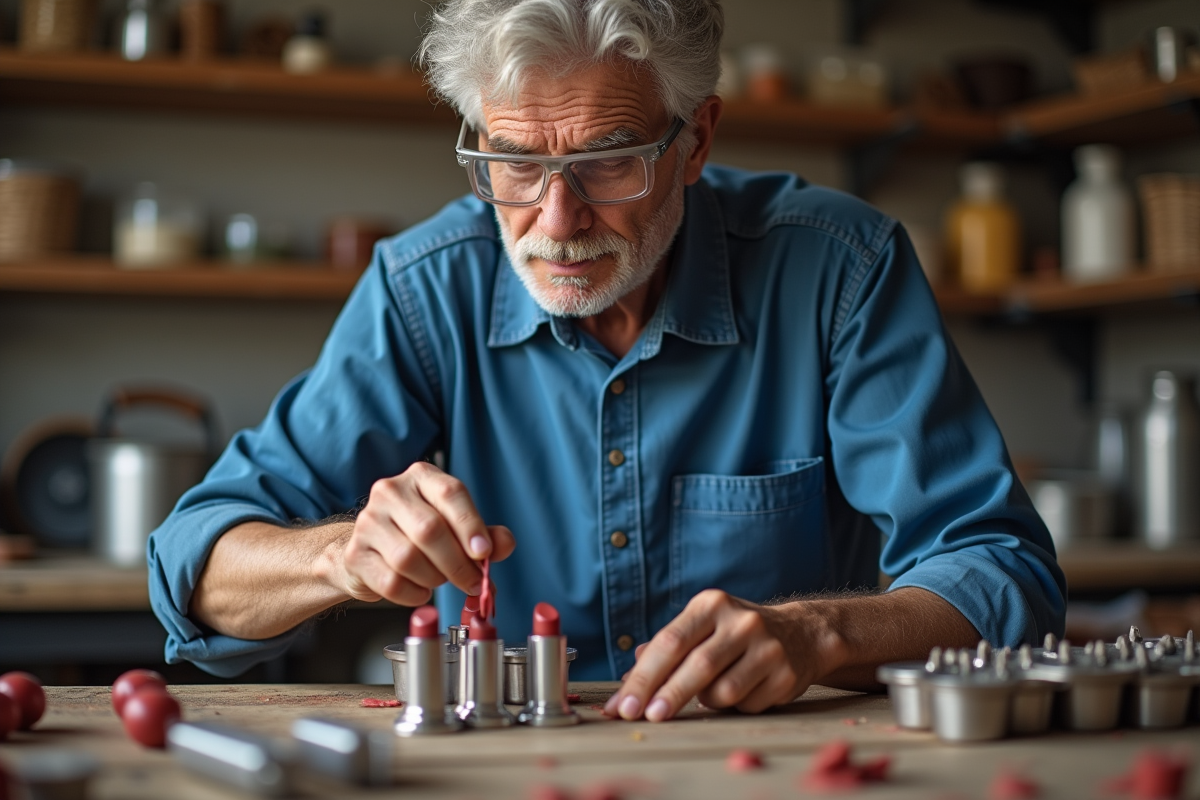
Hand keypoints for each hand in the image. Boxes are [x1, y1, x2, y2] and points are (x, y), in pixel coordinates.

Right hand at [335, 462, 515, 605]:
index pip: (451, 493)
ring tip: (439, 580)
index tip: (485, 553)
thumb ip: (485, 535)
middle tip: (472, 582)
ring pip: (409, 559)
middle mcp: (390, 492)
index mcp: (421, 477)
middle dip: (457, 563)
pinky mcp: (355, 554)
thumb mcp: (455, 529)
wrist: (368, 551)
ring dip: (434, 579)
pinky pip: (392, 582)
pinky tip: (419, 590)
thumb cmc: (418, 537)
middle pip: (430, 530)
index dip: (471, 525)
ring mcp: (368, 521)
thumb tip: (504, 544)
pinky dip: (414, 594)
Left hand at [603, 590, 825, 721]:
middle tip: (645, 719)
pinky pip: (747, 704)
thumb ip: (666, 648)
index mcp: (711, 604)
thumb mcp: (702, 627)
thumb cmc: (735, 634)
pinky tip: (745, 690)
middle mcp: (741, 621)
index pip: (670, 642)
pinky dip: (735, 706)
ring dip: (707, 701)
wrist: (802, 633)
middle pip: (697, 665)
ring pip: (722, 691)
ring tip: (711, 693)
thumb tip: (628, 676)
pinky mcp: (786, 675)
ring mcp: (768, 647)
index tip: (624, 706)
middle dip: (667, 695)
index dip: (644, 677)